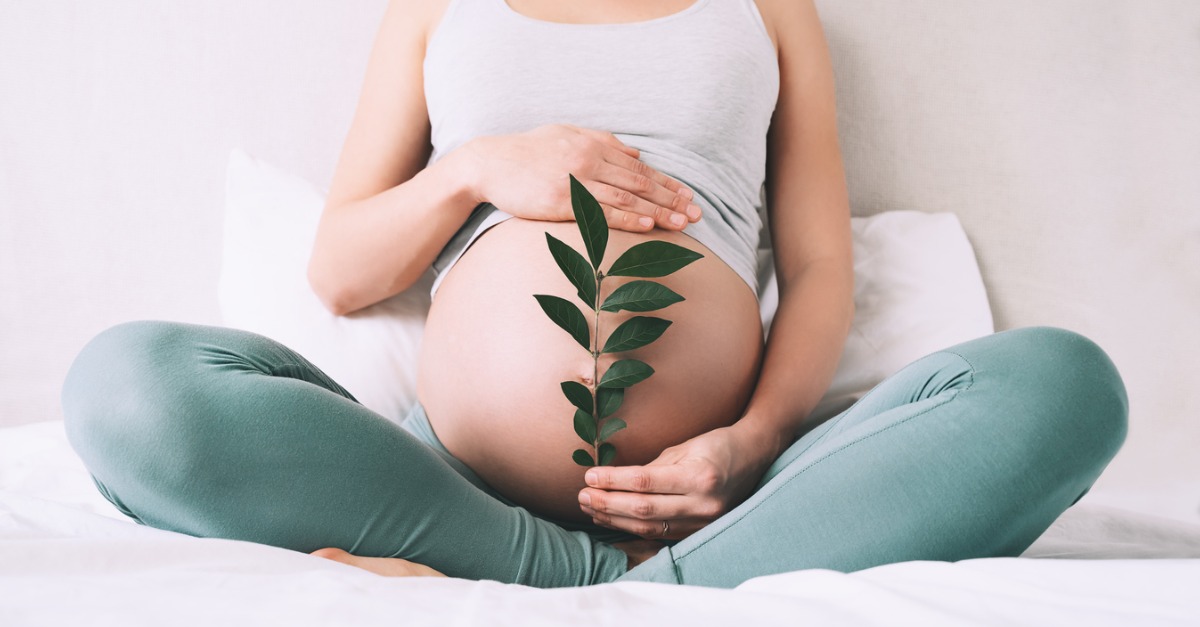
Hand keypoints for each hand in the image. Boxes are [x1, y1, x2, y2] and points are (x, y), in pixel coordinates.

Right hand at [462, 123, 701, 232]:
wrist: (488, 163)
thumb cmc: (526, 152)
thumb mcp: (566, 135)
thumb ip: (602, 142)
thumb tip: (636, 153)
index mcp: (593, 144)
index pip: (639, 167)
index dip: (667, 183)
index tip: (689, 195)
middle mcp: (588, 160)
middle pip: (639, 182)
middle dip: (671, 199)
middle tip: (697, 213)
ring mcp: (575, 179)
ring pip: (626, 197)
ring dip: (657, 211)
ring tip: (682, 223)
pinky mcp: (561, 199)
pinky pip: (600, 210)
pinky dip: (627, 217)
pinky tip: (647, 224)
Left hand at [577, 423, 781, 540]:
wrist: (754, 458)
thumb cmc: (715, 446)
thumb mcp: (684, 448)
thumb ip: (653, 468)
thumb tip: (614, 480)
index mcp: (699, 477)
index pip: (645, 482)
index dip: (613, 481)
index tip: (589, 476)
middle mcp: (703, 504)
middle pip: (643, 509)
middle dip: (607, 503)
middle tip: (582, 495)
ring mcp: (703, 522)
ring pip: (648, 527)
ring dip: (614, 519)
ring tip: (590, 507)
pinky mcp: (699, 532)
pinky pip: (659, 535)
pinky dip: (632, 529)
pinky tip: (612, 521)